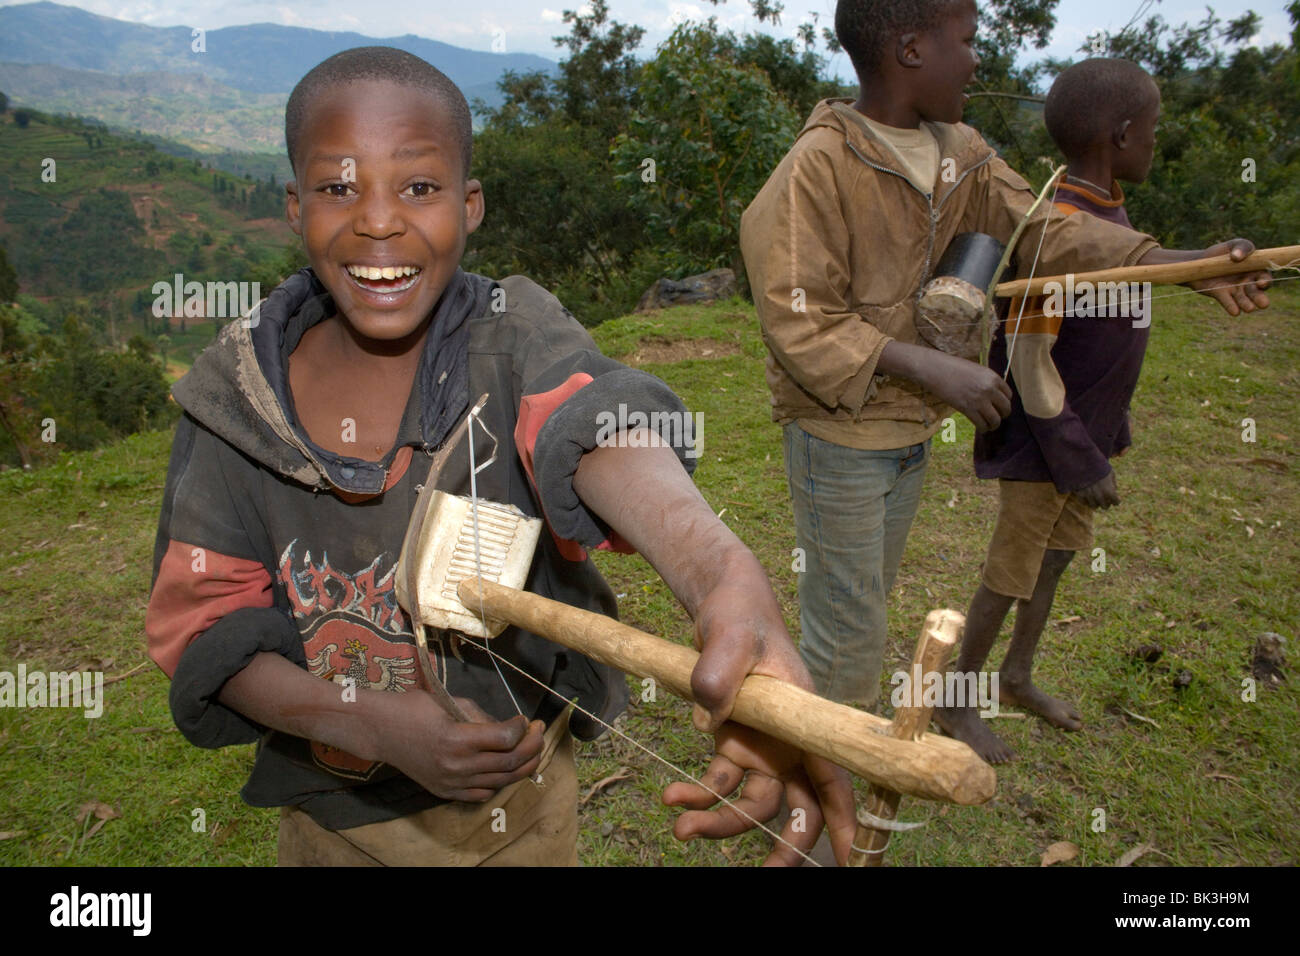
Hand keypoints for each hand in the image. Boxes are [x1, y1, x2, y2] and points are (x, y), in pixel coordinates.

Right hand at [373, 692, 543, 801]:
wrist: (380, 731)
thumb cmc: (413, 709)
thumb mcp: (450, 703)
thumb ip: (481, 718)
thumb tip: (509, 728)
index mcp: (457, 738)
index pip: (506, 739)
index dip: (522, 727)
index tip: (525, 718)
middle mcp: (456, 765)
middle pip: (510, 761)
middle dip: (533, 745)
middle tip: (538, 731)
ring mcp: (451, 782)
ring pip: (501, 780)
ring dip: (523, 764)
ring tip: (531, 749)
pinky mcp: (446, 792)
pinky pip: (483, 792)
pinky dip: (500, 780)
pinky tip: (504, 767)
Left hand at [666, 550, 856, 864]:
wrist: (721, 607)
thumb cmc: (740, 617)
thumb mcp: (731, 634)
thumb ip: (719, 669)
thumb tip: (709, 717)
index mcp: (805, 719)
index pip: (834, 775)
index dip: (847, 819)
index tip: (852, 859)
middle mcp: (789, 741)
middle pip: (799, 806)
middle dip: (788, 847)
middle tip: (766, 874)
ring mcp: (762, 747)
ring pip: (753, 804)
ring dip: (722, 823)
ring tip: (682, 827)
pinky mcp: (734, 745)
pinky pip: (719, 784)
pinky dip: (697, 795)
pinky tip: (671, 795)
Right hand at [921, 351, 1013, 430]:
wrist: (935, 369)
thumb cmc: (952, 367)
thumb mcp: (976, 370)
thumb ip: (986, 381)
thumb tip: (992, 395)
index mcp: (993, 377)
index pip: (1009, 395)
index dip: (1004, 402)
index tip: (999, 406)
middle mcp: (989, 389)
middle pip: (1006, 408)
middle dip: (1002, 415)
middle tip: (996, 417)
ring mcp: (979, 400)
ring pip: (995, 419)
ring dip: (994, 425)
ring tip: (989, 426)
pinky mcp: (967, 409)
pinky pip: (981, 424)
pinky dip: (983, 428)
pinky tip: (981, 428)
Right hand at [1074, 468, 1118, 509]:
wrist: (1084, 462)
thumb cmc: (1099, 466)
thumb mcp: (1110, 473)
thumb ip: (1113, 483)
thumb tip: (1114, 490)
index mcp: (1109, 491)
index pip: (1116, 502)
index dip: (1116, 500)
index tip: (1115, 498)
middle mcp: (1100, 496)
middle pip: (1105, 507)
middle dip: (1106, 503)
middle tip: (1105, 499)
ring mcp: (1089, 496)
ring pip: (1094, 507)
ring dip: (1096, 503)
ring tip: (1096, 498)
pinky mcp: (1080, 494)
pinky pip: (1084, 503)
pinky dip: (1087, 501)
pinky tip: (1089, 497)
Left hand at [1188, 239, 1270, 315]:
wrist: (1199, 262)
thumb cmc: (1223, 252)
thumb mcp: (1234, 244)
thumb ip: (1242, 246)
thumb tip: (1237, 257)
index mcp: (1255, 270)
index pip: (1265, 277)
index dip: (1265, 281)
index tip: (1261, 283)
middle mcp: (1247, 283)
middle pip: (1256, 292)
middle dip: (1260, 298)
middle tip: (1264, 304)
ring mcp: (1234, 290)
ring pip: (1243, 300)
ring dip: (1247, 304)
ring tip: (1249, 308)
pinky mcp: (1221, 294)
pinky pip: (1228, 302)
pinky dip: (1231, 307)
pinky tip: (1235, 312)